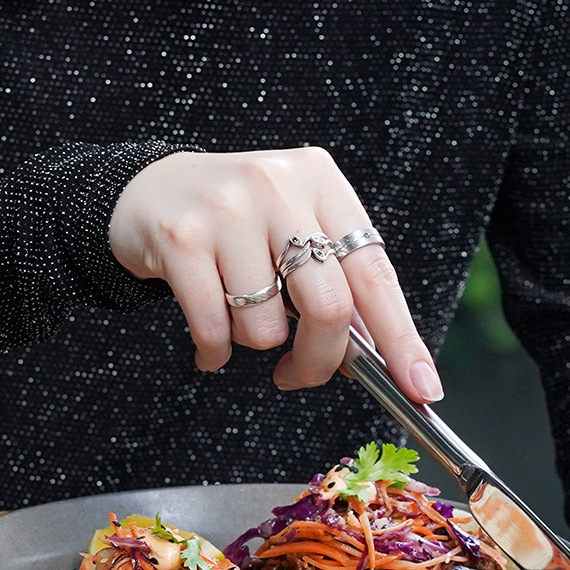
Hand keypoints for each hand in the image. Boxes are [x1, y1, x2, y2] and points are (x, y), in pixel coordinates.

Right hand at [109, 148, 443, 400]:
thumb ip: (333, 282)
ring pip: (267, 326)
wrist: (147, 193)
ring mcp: (228, 210)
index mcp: (321, 182)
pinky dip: (214, 353)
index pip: (375, 273)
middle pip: (328, 305)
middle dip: (318, 361)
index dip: (401, 338)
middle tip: (299, 376)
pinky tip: (209, 345)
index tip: (422, 387)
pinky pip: (213, 329)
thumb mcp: (293, 232)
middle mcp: (279, 187)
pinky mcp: (182, 238)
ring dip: (253, 344)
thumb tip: (374, 358)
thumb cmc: (234, 227)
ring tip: (235, 319)